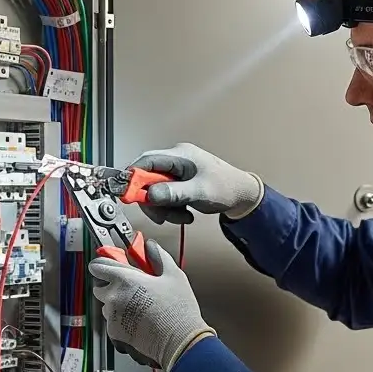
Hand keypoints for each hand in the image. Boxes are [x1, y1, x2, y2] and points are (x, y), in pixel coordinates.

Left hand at [87, 239, 215, 370]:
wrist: (179, 340)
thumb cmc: (177, 311)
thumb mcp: (173, 275)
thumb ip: (158, 256)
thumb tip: (151, 247)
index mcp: (125, 279)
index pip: (97, 265)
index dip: (104, 263)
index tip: (112, 263)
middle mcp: (114, 297)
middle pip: (99, 285)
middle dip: (112, 284)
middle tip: (131, 286)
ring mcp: (112, 316)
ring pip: (106, 304)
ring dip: (117, 302)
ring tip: (139, 304)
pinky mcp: (114, 332)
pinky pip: (112, 320)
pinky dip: (121, 318)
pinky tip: (140, 318)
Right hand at [129, 142, 263, 224]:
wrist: (243, 196)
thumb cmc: (227, 187)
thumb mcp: (199, 192)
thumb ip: (173, 193)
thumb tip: (151, 194)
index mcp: (180, 155)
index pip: (146, 161)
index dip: (134, 178)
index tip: (129, 195)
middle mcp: (176, 161)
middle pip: (148, 179)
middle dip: (153, 201)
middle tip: (160, 214)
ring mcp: (178, 173)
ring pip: (156, 192)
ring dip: (165, 208)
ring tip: (182, 216)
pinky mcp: (180, 184)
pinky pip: (165, 197)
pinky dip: (171, 209)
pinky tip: (185, 214)